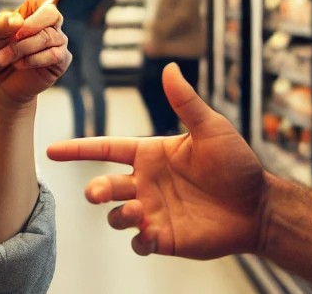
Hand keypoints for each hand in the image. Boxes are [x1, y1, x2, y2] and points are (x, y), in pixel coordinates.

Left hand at [0, 0, 109, 107]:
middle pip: (51, 14)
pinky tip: (20, 66)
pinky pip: (52, 55)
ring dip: (21, 49)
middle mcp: (52, 19)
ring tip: (3, 58)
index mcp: (38, 4)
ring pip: (46, 38)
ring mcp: (60, 38)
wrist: (1, 82)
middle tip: (7, 42)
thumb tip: (18, 22)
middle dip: (28, 29)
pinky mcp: (62, 59)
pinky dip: (32, 60)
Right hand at [46, 63, 266, 258]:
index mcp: (150, 154)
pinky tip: (150, 235)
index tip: (52, 150)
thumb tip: (169, 68)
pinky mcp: (166, 238)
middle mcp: (146, 182)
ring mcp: (154, 211)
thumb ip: (185, 102)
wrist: (259, 207)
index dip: (78, 149)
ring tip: (139, 214)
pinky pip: (139, 243)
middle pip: (105, 186)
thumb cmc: (237, 164)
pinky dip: (138, 241)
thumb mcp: (211, 128)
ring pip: (117, 216)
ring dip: (119, 216)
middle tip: (98, 193)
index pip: (105, 149)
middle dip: (96, 190)